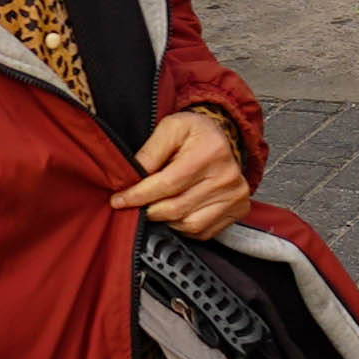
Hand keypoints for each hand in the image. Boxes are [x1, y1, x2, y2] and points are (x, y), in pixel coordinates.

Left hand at [112, 108, 251, 234]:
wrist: (222, 137)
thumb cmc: (194, 133)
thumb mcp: (169, 128)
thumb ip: (149, 152)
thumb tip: (131, 179)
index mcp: (210, 152)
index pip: (168, 184)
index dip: (139, 195)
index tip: (120, 200)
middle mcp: (227, 176)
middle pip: (176, 208)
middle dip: (149, 209)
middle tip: (136, 203)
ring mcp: (235, 195)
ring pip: (188, 224)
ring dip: (166, 219)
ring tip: (159, 204)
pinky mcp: (238, 209)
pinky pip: (202, 231)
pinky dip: (183, 226)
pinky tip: (178, 211)